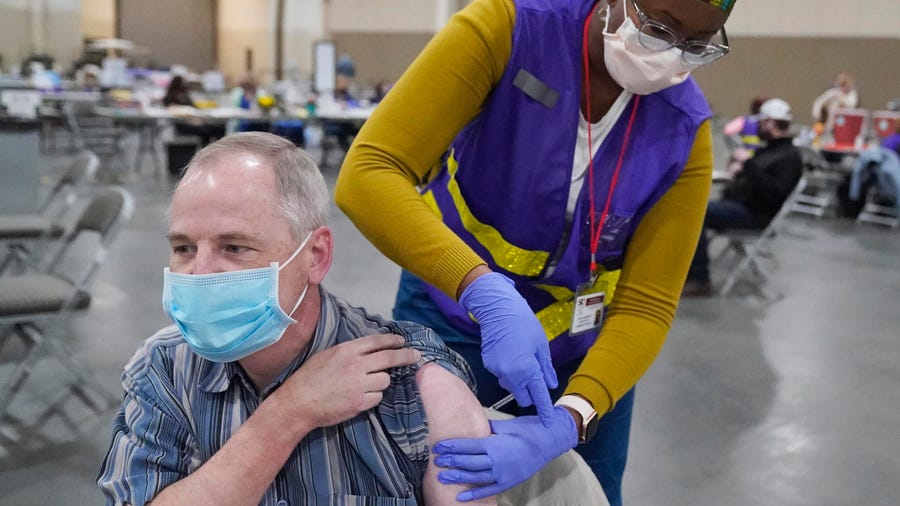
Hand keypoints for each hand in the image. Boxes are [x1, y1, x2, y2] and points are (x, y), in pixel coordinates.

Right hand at [276, 333, 420, 429]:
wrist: (298, 403)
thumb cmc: (308, 378)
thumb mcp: (327, 355)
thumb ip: (348, 352)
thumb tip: (368, 349)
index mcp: (347, 350)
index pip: (377, 341)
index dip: (393, 340)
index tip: (402, 342)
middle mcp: (356, 365)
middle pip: (390, 358)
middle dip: (406, 356)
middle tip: (415, 356)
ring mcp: (359, 384)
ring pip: (385, 380)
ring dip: (380, 382)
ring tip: (365, 385)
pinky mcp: (360, 402)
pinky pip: (378, 397)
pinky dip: (372, 397)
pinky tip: (360, 398)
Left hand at [432, 406, 577, 500]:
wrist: (549, 441)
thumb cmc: (529, 430)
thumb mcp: (507, 425)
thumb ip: (488, 428)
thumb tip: (474, 427)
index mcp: (495, 443)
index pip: (467, 445)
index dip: (451, 446)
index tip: (438, 447)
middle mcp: (496, 460)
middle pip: (468, 461)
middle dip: (451, 461)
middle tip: (436, 461)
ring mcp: (502, 473)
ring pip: (475, 477)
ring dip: (458, 477)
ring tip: (442, 477)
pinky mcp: (508, 482)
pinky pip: (488, 490)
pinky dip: (474, 494)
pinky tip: (461, 497)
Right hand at [459, 272, 557, 424]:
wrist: (498, 310)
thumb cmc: (525, 324)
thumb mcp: (542, 346)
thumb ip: (546, 369)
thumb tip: (551, 385)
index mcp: (528, 369)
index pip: (538, 397)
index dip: (544, 411)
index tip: (549, 423)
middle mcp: (511, 375)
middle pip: (523, 398)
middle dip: (531, 395)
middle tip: (536, 379)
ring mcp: (497, 371)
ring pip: (512, 388)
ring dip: (519, 383)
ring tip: (522, 362)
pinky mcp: (489, 365)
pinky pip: (503, 376)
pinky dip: (509, 373)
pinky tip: (510, 356)